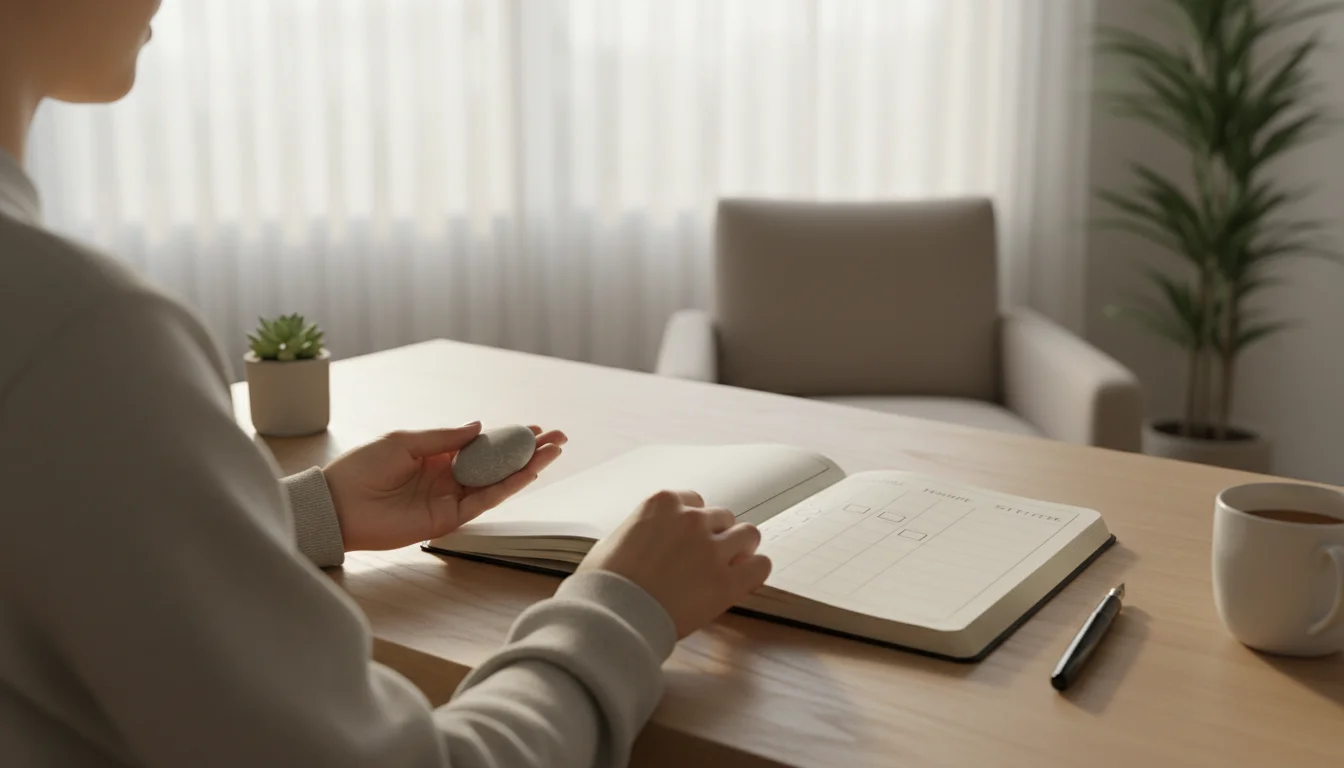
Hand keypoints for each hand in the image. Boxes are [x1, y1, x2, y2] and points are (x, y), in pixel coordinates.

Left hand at [323, 422, 566, 551]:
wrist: (338, 506)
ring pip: (498, 483)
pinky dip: (508, 487)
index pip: (482, 445)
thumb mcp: (404, 441)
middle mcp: (448, 477)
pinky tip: (528, 472)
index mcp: (436, 456)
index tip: (535, 427)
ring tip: (553, 452)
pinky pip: (484, 502)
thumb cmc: (361, 469)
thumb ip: (444, 438)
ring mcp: (450, 499)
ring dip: (527, 468)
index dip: (508, 436)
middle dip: (528, 451)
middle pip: (497, 463)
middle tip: (558, 438)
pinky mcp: (448, 520)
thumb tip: (479, 426)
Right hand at [577, 490, 770, 637]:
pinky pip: (761, 565)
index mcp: (662, 504)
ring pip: (748, 534)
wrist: (612, 617)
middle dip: (716, 536)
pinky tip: (741, 581)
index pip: (694, 501)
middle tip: (705, 560)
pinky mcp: (727, 581)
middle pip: (722, 517)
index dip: (694, 523)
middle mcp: (691, 519)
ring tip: (727, 569)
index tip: (689, 540)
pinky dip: (754, 570)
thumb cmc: (603, 584)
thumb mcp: (613, 541)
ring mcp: (712, 549)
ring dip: (740, 549)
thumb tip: (646, 540)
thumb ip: (641, 531)